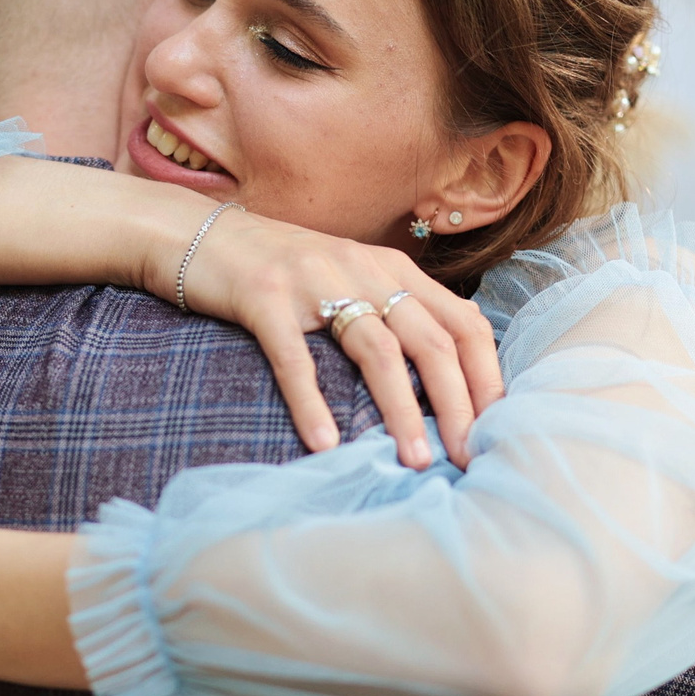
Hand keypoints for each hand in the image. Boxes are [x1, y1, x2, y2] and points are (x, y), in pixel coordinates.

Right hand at [174, 208, 502, 469]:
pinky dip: (313, 404)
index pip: (464, 322)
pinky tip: (325, 445)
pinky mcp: (264, 299)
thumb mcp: (349, 278)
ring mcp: (313, 282)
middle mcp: (362, 270)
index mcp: (392, 268)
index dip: (487, 376)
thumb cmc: (280, 271)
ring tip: (415, 460)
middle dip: (457, 404)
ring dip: (401, 411)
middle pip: (432, 341)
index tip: (496, 426)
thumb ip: (393, 313)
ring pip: (377, 350)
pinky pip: (297, 358)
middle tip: (466, 456)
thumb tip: (445, 380)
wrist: (197, 235)